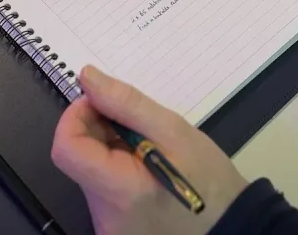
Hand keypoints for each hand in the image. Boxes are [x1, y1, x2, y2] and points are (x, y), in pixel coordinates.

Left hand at [51, 66, 248, 234]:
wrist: (232, 226)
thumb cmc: (210, 182)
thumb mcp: (175, 132)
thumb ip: (127, 104)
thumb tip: (88, 78)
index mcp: (120, 191)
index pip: (66, 147)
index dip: (76, 116)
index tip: (102, 103)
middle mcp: (104, 216)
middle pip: (76, 156)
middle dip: (97, 128)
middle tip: (132, 122)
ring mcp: (106, 225)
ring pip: (87, 168)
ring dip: (107, 146)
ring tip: (144, 146)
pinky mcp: (111, 226)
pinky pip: (98, 184)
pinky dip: (114, 165)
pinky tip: (141, 163)